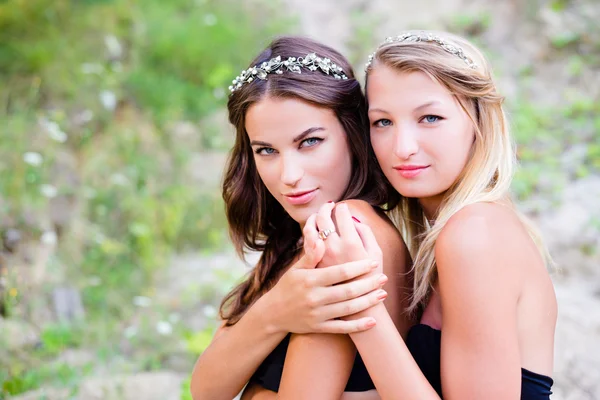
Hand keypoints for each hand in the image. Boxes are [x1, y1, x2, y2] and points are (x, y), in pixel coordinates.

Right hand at [262, 227, 386, 333]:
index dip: (358, 267)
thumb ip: (310, 255)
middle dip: (368, 284)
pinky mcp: (319, 328)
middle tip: (383, 278)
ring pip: (348, 309)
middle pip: (348, 291)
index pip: (339, 272)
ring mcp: (317, 315)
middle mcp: (314, 298)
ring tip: (382, 294)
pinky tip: (372, 321)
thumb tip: (321, 239)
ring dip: (367, 302)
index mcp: (310, 280)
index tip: (372, 263)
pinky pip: (342, 328)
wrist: (273, 313)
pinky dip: (358, 326)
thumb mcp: (296, 268)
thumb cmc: (287, 286)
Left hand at [308, 202, 383, 273]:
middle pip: (323, 216)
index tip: (343, 207)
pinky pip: (307, 241)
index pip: (342, 213)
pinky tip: (314, 230)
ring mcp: (321, 255)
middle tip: (330, 206)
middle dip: (326, 207)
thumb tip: (353, 219)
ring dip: (314, 217)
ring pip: (310, 227)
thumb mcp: (376, 253)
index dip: (342, 207)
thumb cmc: (369, 277)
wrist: (355, 304)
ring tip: (319, 215)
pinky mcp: (313, 262)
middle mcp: (333, 246)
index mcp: (351, 242)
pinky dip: (309, 231)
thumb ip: (366, 233)